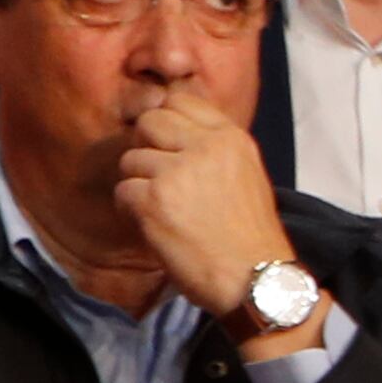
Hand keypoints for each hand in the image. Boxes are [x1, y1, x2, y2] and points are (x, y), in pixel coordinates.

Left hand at [116, 88, 311, 344]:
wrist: (258, 280)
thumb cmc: (252, 236)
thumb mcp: (247, 176)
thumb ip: (214, 149)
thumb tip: (171, 132)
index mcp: (233, 139)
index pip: (181, 102)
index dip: (168, 124)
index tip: (171, 148)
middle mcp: (206, 148)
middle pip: (150, 122)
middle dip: (148, 149)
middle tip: (162, 180)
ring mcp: (177, 172)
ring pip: (131, 160)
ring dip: (140, 186)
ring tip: (166, 211)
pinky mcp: (153, 200)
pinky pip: (123, 192)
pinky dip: (133, 212)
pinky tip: (157, 227)